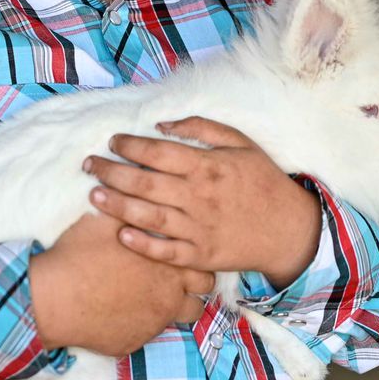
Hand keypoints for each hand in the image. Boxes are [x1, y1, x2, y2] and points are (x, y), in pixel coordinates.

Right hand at [28, 210, 215, 355]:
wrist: (55, 299)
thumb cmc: (79, 256)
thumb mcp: (102, 220)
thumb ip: (125, 206)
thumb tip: (128, 188)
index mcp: (166, 259)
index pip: (200, 255)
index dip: (193, 251)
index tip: (182, 248)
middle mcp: (170, 293)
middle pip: (204, 287)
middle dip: (196, 280)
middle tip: (178, 273)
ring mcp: (155, 321)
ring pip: (188, 316)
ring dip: (179, 305)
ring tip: (160, 295)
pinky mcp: (136, 342)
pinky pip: (152, 334)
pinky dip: (144, 323)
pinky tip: (127, 312)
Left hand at [83, 116, 321, 289]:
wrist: (289, 228)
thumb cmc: (262, 181)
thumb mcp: (240, 144)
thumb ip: (202, 128)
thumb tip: (161, 124)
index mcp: (208, 166)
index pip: (159, 152)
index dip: (130, 144)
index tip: (112, 141)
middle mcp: (200, 196)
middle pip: (145, 182)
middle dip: (111, 171)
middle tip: (89, 165)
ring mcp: (200, 228)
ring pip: (150, 216)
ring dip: (118, 205)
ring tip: (94, 195)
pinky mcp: (202, 256)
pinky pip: (167, 252)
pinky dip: (143, 245)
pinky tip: (121, 234)